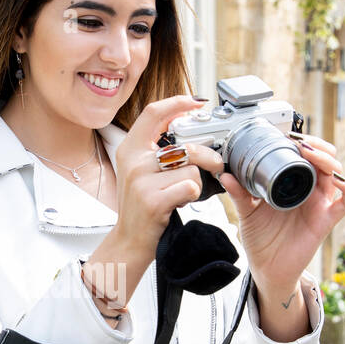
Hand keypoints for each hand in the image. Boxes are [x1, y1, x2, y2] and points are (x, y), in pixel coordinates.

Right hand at [113, 94, 227, 254]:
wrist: (129, 240)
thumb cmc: (141, 205)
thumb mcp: (140, 171)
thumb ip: (156, 149)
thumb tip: (185, 125)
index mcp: (130, 149)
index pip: (153, 113)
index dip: (177, 103)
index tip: (196, 103)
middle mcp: (133, 162)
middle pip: (184, 145)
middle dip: (207, 156)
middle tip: (215, 163)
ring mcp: (141, 181)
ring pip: (190, 169)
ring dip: (195, 183)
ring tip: (182, 193)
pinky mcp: (153, 200)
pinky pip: (190, 187)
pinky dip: (192, 196)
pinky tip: (179, 202)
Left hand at [216, 135, 344, 295]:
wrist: (267, 269)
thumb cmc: (261, 239)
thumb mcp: (247, 212)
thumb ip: (240, 194)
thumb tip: (225, 174)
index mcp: (292, 184)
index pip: (304, 156)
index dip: (301, 142)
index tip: (287, 134)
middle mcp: (309, 191)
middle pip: (324, 159)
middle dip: (316, 145)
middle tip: (300, 141)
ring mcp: (320, 204)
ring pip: (335, 174)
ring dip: (327, 160)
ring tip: (310, 154)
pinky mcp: (327, 220)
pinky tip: (337, 180)